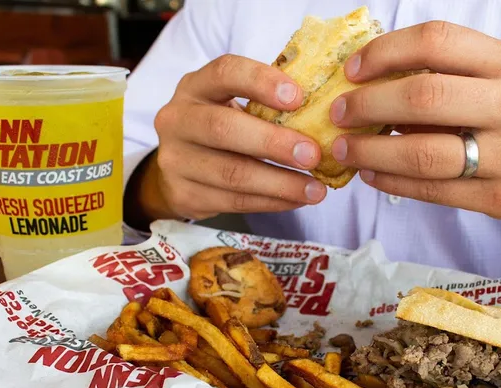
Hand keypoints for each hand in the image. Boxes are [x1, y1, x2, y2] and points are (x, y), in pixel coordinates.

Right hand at [134, 55, 326, 222]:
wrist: (176, 166)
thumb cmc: (220, 126)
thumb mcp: (230, 103)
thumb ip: (265, 104)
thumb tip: (326, 114)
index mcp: (195, 86)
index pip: (225, 73)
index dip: (262, 82)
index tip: (299, 98)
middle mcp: (177, 119)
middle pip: (224, 129)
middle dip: (274, 143)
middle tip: (313, 155)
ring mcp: (175, 159)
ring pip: (231, 173)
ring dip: (279, 183)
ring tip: (315, 189)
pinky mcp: (182, 194)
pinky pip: (233, 201)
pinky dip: (270, 202)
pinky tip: (295, 200)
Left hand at [329, 22, 500, 237]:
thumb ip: (463, 75)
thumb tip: (384, 81)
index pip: (438, 42)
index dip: (386, 51)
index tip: (354, 68)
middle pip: (423, 96)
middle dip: (367, 104)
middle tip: (338, 112)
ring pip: (422, 151)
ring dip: (371, 151)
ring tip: (345, 150)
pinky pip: (433, 190)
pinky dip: (393, 182)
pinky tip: (372, 175)